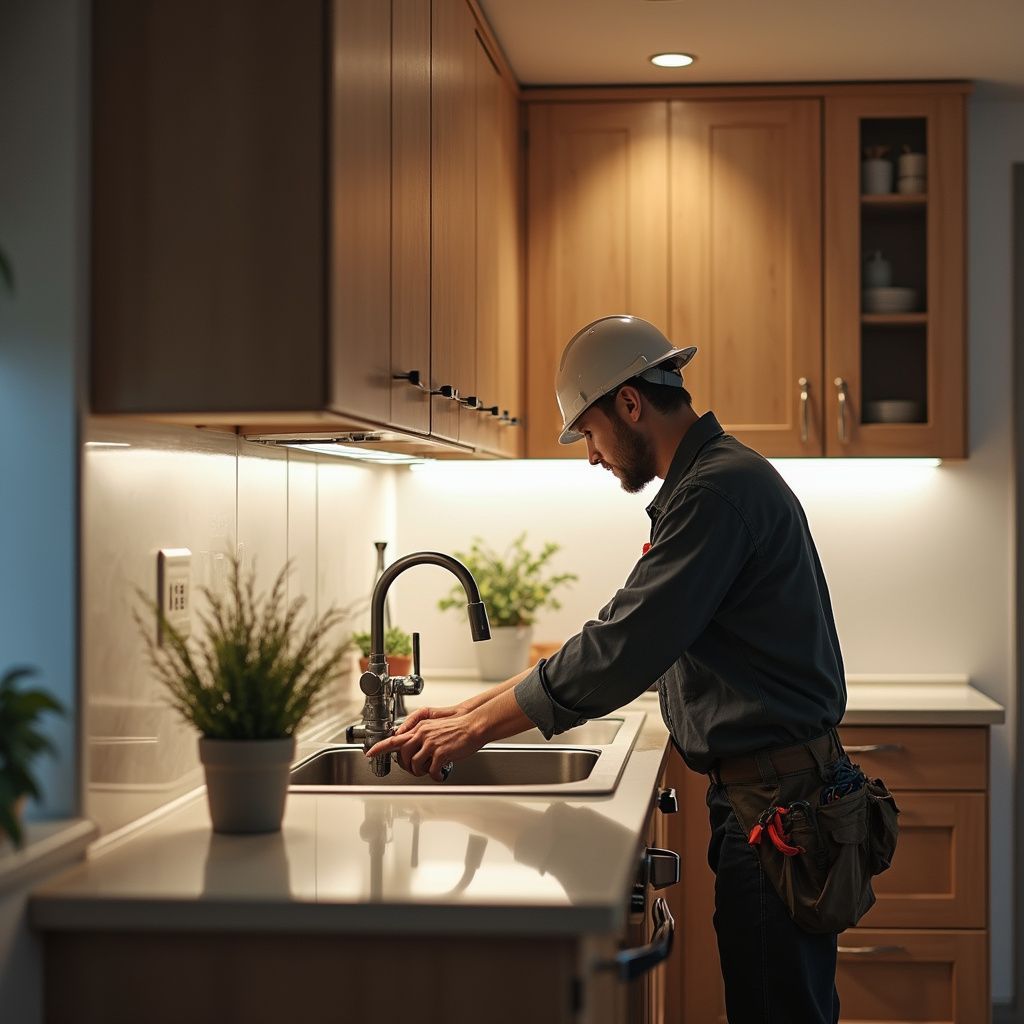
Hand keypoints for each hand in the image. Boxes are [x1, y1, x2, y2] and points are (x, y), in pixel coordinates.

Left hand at [366, 707, 485, 781]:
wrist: (473, 725)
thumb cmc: (457, 727)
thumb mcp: (434, 726)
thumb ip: (421, 733)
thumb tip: (413, 745)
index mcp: (419, 728)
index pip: (393, 738)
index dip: (380, 747)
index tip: (369, 753)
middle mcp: (422, 735)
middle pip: (403, 757)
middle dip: (407, 767)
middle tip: (416, 769)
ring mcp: (431, 744)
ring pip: (416, 765)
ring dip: (421, 772)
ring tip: (429, 770)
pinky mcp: (440, 753)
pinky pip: (432, 770)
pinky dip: (435, 775)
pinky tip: (440, 773)